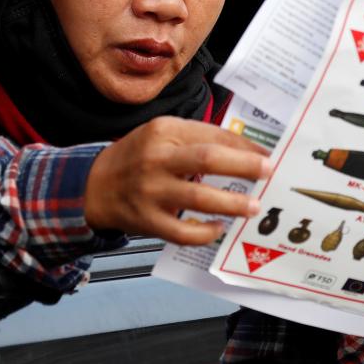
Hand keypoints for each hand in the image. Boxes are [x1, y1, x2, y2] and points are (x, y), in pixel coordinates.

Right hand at [85, 116, 271, 244]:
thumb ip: (196, 139)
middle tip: (269, 172)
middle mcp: (157, 158)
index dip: (244, 144)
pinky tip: (219, 228)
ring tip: (253, 207)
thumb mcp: (161, 134)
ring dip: (232, 203)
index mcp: (163, 131)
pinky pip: (182, 231)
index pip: (212, 135)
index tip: (267, 153)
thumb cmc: (137, 157)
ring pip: (199, 198)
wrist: (94, 184)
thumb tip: (244, 150)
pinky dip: (205, 232)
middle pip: (209, 159)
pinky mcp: (147, 220)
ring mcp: (151, 191)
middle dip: (245, 165)